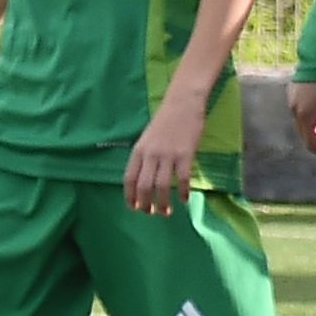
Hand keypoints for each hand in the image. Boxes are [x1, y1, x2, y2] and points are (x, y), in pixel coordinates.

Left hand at [125, 101, 202, 215]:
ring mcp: (168, 154)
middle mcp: (150, 154)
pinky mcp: (185, 154)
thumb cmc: (166, 120)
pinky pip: (182, 179)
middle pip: (143, 186)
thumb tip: (144, 180)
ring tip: (166, 212)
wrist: (183, 102)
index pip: (129, 179)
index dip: (130, 197)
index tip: (134, 208)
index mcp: (139, 150)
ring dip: (163, 203)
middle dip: (146, 204)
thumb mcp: (148, 138)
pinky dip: (183, 192)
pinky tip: (185, 199)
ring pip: (162, 186)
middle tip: (151, 213)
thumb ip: (145, 157)